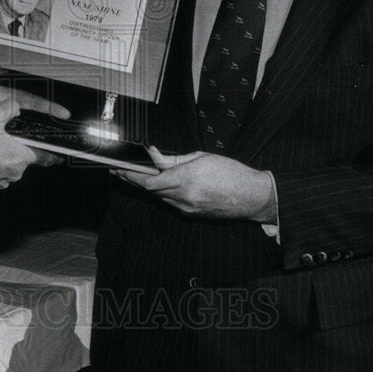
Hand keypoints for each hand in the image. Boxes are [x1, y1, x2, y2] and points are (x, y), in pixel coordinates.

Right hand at [0, 65, 67, 167]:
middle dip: (18, 149)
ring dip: (2, 158)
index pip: (47, 156)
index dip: (53, 153)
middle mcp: (15, 172)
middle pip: (24, 159)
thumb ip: (10, 108)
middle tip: (5, 139)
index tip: (60, 155)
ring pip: (8, 167)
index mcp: (22, 156)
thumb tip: (16, 106)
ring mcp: (1, 181)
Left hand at [115, 148, 276, 221]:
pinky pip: (172, 202)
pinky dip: (165, 192)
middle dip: (134, 180)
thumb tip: (154, 156)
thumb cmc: (231, 173)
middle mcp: (184, 197)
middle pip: (150, 190)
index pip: (150, 181)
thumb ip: (175, 159)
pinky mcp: (192, 215)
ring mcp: (188, 209)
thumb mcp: (202, 157)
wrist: (252, 197)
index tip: (120, 170)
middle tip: (120, 172)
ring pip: (160, 197)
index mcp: (186, 179)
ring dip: (150, 186)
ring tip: (138, 174)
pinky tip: (163, 184)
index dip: (132, 176)